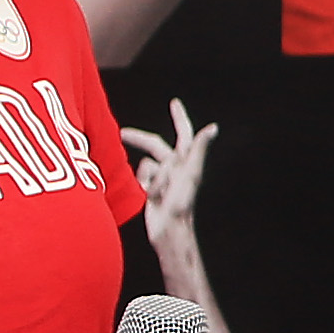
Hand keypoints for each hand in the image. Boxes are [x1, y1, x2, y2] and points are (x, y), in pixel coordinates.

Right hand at [119, 100, 213, 273]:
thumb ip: (199, 149)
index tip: (174, 103)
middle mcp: (176, 167)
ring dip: (149, 177)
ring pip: (146, 165)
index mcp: (187, 161)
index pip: (183, 134)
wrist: (168, 229)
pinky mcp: (151, 189)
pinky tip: (150, 197)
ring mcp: (163, 178)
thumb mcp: (191, 172)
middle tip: (120, 134)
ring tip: (158, 193)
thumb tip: (212, 127)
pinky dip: (143, 184)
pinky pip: (141, 178)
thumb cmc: (182, 202)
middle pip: (155, 146)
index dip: (179, 118)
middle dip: (139, 139)